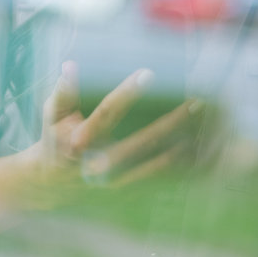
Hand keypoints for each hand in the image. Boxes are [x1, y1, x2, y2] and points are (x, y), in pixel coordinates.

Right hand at [28, 62, 200, 202]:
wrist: (51, 182)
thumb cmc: (55, 138)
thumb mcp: (51, 115)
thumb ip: (63, 92)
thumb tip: (70, 66)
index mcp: (78, 142)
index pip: (106, 113)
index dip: (126, 93)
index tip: (148, 73)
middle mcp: (97, 165)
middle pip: (143, 141)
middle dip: (172, 122)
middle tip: (196, 101)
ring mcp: (114, 181)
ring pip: (157, 164)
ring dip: (184, 144)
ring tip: (206, 126)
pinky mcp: (126, 191)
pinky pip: (159, 180)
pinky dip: (180, 167)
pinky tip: (199, 151)